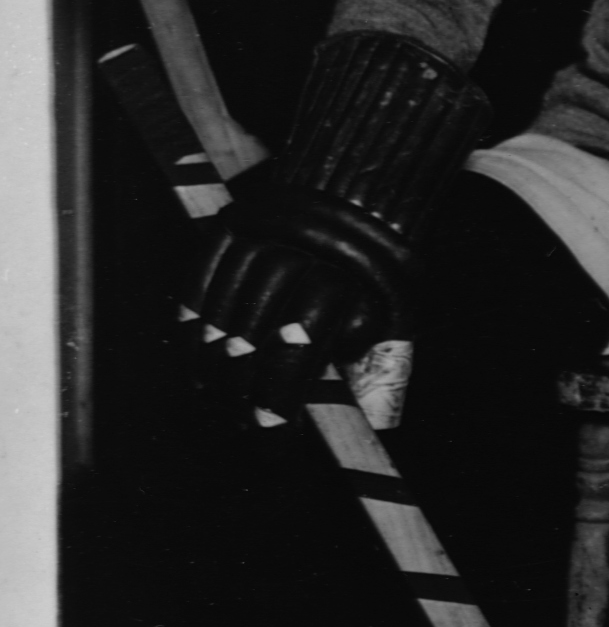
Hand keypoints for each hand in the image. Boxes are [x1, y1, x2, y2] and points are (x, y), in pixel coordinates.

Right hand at [188, 174, 410, 418]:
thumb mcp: (398, 306)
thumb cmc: (384, 264)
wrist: (364, 189)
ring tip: (214, 400)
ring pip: (219, 314)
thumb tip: (343, 413)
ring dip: (211, 367)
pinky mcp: (230, 226)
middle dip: (240, 392)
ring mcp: (259, 236)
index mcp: (346, 273)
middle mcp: (297, 252)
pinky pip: (198, 282)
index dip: (279, 399)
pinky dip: (191, 323)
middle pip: (251, 336)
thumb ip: (372, 353)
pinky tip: (196, 357)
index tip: (273, 437)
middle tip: (240, 426)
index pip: (298, 348)